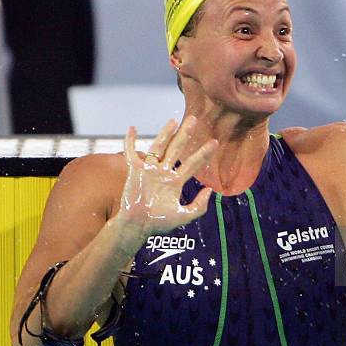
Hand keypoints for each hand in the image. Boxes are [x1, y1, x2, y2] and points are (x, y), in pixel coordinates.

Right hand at [119, 116, 217, 235]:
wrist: (138, 226)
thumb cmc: (159, 223)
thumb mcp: (184, 215)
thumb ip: (199, 206)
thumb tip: (210, 189)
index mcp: (175, 182)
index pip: (192, 164)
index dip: (203, 154)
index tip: (215, 142)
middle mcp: (163, 173)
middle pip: (176, 149)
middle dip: (186, 134)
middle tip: (195, 119)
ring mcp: (149, 170)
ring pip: (159, 147)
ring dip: (165, 133)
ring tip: (174, 120)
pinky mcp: (135, 171)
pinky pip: (131, 153)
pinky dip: (130, 141)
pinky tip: (132, 128)